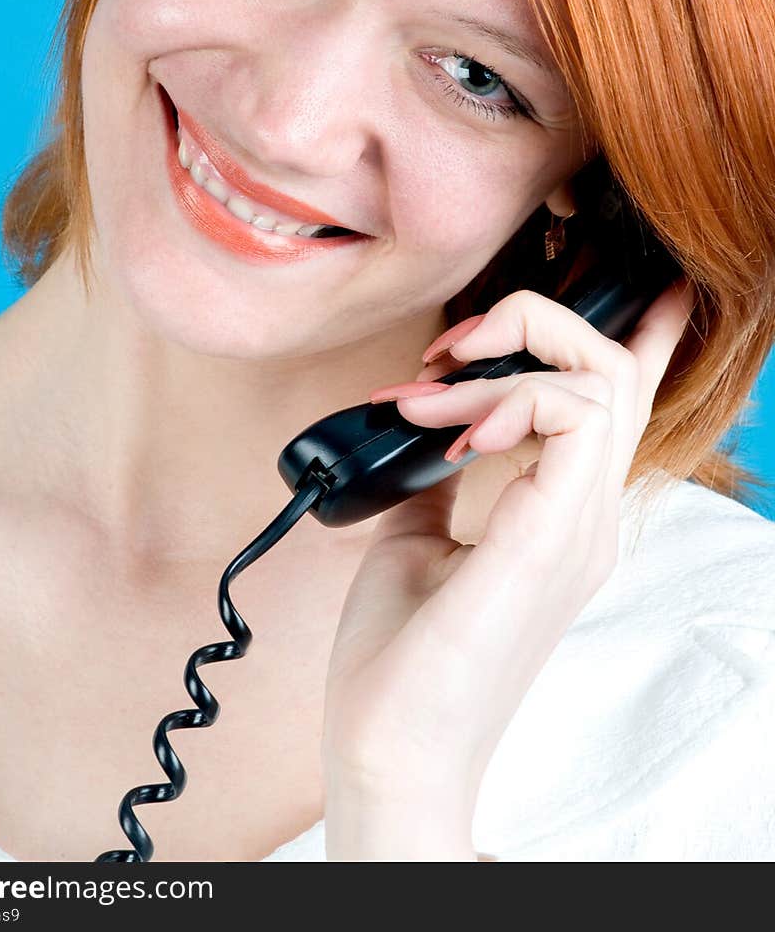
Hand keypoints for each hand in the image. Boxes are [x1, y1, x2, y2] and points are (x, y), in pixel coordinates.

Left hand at [321, 276, 695, 860]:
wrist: (390, 748)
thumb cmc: (401, 660)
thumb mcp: (417, 538)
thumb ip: (440, 478)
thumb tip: (428, 424)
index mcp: (559, 517)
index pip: (615, 410)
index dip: (637, 336)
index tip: (646, 288)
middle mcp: (583, 517)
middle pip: (614, 371)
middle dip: (537, 324)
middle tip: (452, 351)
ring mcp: (578, 527)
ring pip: (600, 379)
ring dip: (505, 362)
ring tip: (430, 399)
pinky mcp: (550, 537)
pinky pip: (572, 418)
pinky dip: (508, 400)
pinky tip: (454, 433)